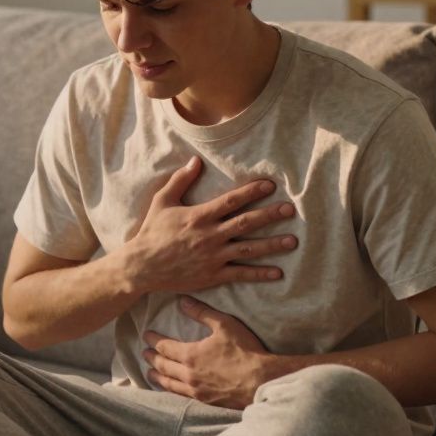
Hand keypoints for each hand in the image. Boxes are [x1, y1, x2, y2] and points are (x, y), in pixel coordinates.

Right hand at [120, 155, 297, 295]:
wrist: (142, 266)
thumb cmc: (152, 232)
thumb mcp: (162, 201)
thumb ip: (180, 180)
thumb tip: (196, 161)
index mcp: (199, 216)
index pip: (231, 201)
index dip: (252, 191)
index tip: (270, 185)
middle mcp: (210, 235)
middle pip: (246, 223)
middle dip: (270, 215)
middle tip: (290, 210)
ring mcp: (213, 257)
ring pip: (249, 249)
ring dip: (272, 245)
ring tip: (293, 241)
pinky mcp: (213, 275)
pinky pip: (241, 274)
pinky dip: (259, 273)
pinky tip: (277, 272)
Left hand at [142, 296, 287, 408]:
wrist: (261, 380)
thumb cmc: (245, 351)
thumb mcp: (224, 325)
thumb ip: (202, 313)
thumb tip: (183, 301)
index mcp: (190, 355)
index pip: (165, 347)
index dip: (154, 341)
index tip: (147, 335)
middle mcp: (188, 374)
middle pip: (163, 366)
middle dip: (152, 358)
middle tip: (145, 354)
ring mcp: (196, 390)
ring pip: (169, 384)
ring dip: (157, 377)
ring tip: (150, 373)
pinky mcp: (205, 401)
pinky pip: (181, 396)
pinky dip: (171, 391)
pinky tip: (170, 390)